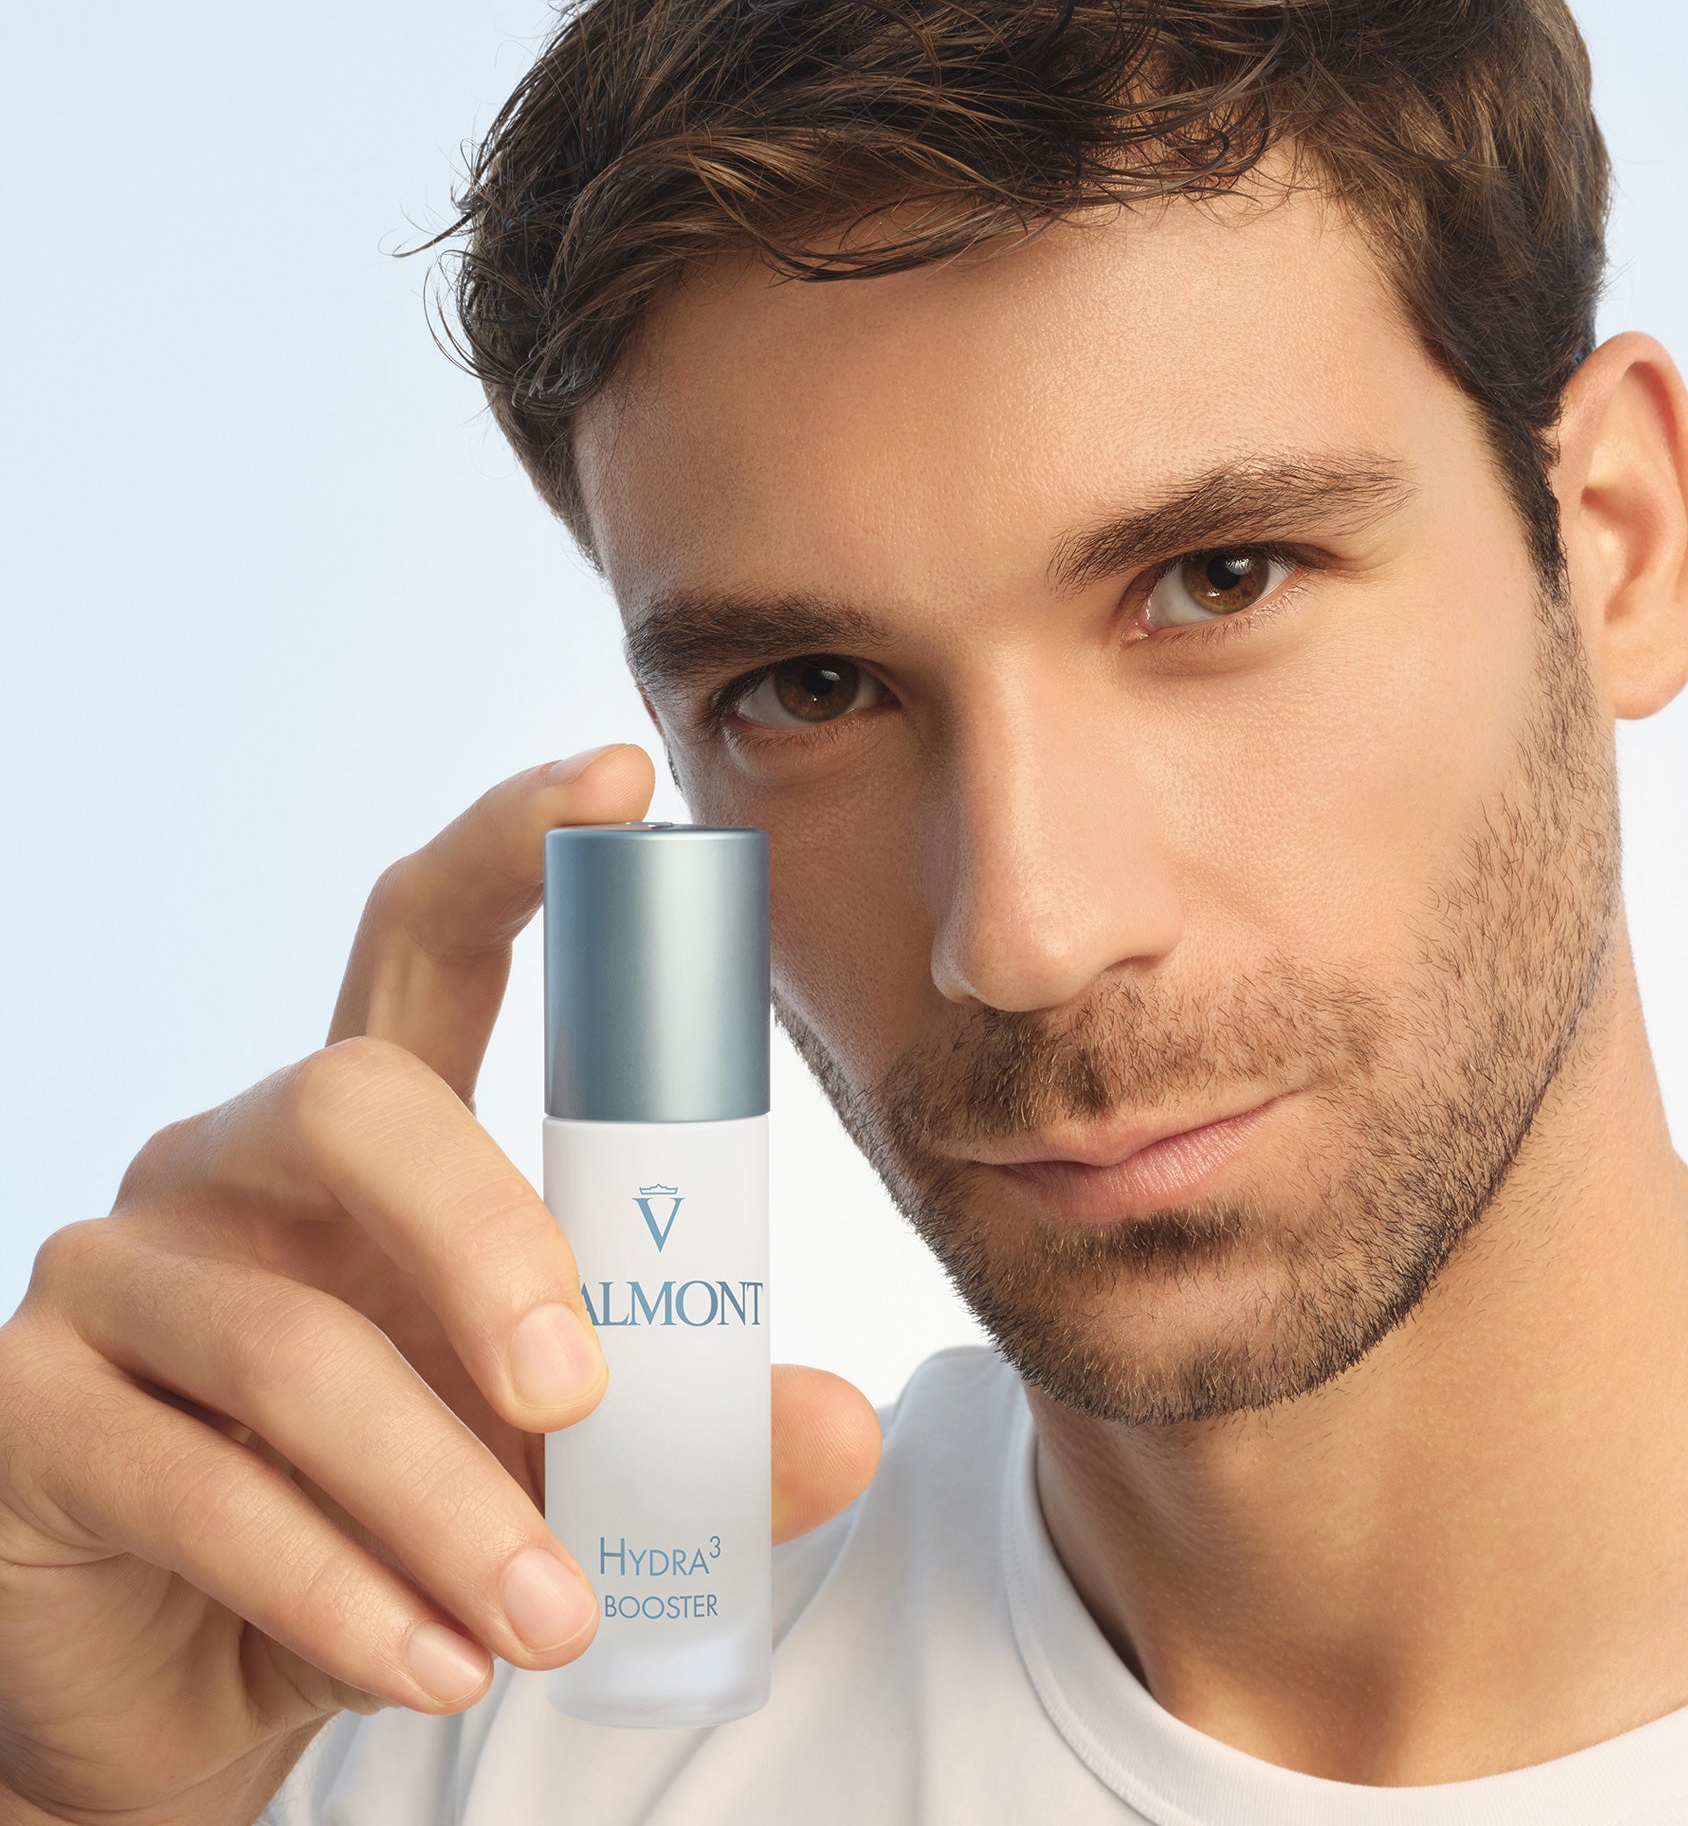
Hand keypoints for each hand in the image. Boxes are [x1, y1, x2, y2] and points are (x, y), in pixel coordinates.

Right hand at [0, 746, 880, 1825]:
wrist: (187, 1675)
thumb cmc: (391, 1513)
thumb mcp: (554, 1463)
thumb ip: (690, 1434)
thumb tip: (839, 1429)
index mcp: (368, 1137)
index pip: (425, 939)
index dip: (513, 843)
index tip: (625, 779)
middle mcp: (231, 1164)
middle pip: (359, 1103)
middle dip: (488, 1238)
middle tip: (582, 1395)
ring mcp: (113, 1273)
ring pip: (297, 1340)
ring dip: (444, 1495)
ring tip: (548, 1615)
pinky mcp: (32, 1412)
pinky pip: (205, 1486)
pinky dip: (343, 1589)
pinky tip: (433, 1663)